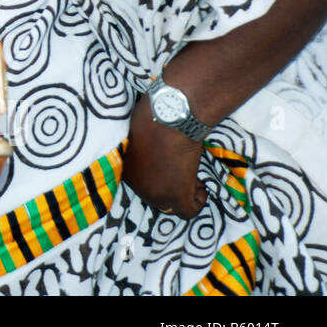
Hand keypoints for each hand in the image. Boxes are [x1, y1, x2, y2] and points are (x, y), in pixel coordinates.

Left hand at [123, 96, 208, 217]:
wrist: (169, 117)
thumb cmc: (154, 116)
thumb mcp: (139, 133)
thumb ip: (142, 150)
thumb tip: (154, 152)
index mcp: (125, 169)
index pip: (143, 184)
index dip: (159, 176)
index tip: (169, 164)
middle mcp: (136, 185)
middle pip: (158, 197)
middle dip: (172, 186)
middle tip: (182, 167)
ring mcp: (154, 193)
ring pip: (173, 206)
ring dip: (185, 191)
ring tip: (190, 171)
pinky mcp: (175, 196)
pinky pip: (190, 211)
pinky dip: (199, 198)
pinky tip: (200, 181)